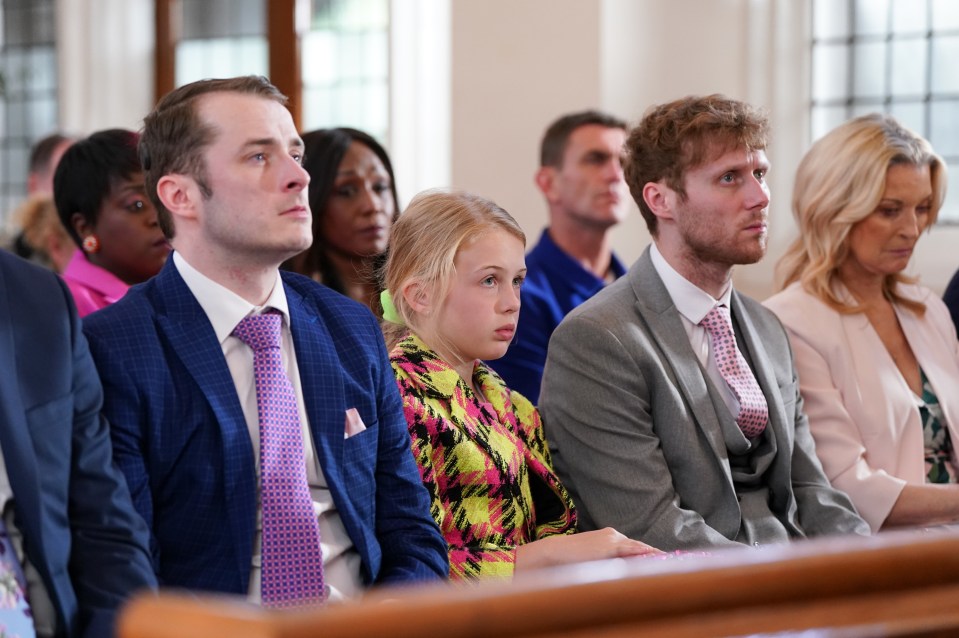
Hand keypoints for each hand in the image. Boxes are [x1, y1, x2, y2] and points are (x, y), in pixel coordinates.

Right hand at [514, 527, 662, 571]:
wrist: (553, 554)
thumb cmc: (569, 561)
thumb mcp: (592, 561)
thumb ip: (609, 563)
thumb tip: (625, 575)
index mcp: (609, 537)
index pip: (635, 547)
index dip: (651, 554)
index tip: (665, 561)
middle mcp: (614, 535)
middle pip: (641, 547)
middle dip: (657, 556)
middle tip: (676, 563)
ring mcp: (613, 539)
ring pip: (640, 548)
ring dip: (655, 556)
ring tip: (671, 563)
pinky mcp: (611, 545)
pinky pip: (634, 551)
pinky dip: (647, 554)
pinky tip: (659, 559)